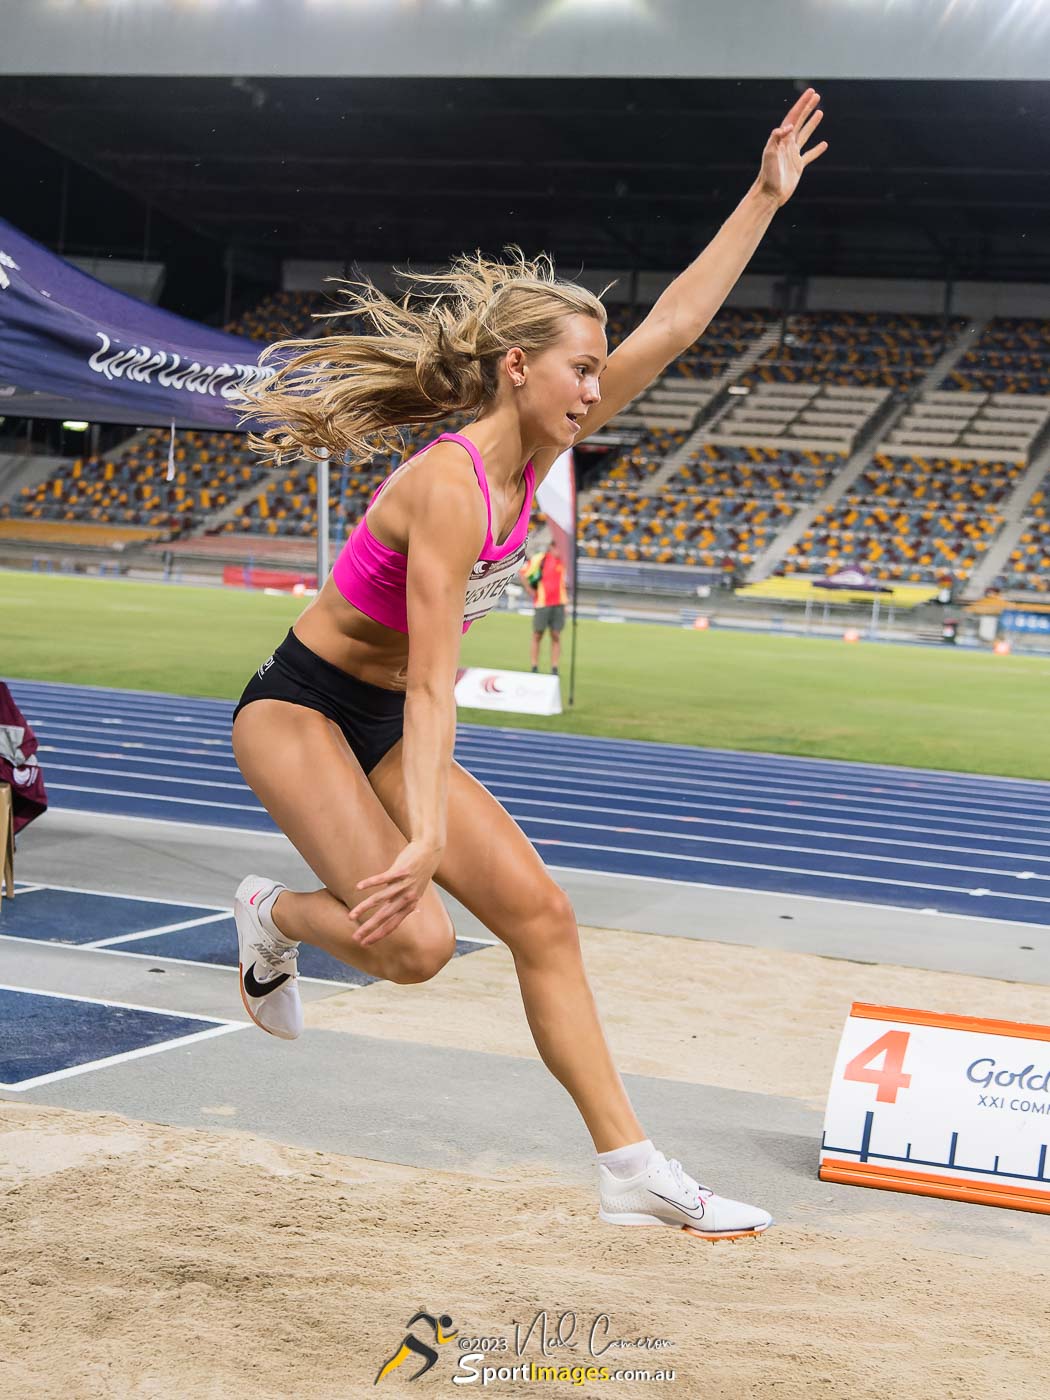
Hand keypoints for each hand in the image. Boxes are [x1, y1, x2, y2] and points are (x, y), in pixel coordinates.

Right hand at [350, 839, 442, 946]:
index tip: (365, 943)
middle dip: (369, 928)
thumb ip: (406, 902)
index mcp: (410, 905)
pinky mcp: (400, 871)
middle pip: (385, 916)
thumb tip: (401, 911)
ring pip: (380, 899)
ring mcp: (404, 884)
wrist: (430, 851)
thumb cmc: (420, 871)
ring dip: (364, 908)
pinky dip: (370, 883)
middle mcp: (407, 897)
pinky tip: (358, 887)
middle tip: (356, 937)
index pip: (392, 925)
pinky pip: (382, 879)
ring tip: (351, 916)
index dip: (379, 935)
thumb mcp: (415, 891)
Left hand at [756, 87, 827, 207]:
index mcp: (781, 139)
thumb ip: (776, 138)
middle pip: (799, 122)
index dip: (802, 104)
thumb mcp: (769, 155)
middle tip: (816, 96)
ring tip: (820, 112)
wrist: (769, 195)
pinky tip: (824, 144)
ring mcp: (793, 155)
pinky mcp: (798, 166)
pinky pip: (809, 155)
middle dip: (807, 108)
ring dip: (812, 123)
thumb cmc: (767, 176)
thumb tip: (788, 126)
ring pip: (805, 135)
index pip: (793, 117)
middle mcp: (787, 145)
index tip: (811, 93)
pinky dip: (817, 150)